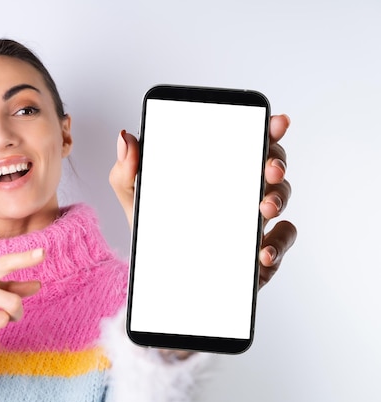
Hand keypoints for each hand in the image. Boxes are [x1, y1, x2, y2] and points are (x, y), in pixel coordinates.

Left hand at [109, 115, 296, 287]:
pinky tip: (263, 252)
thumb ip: (126, 171)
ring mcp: (252, 220)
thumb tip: (125, 138)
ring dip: (278, 199)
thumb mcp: (136, 199)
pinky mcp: (258, 251)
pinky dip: (278, 244)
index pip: (245, 140)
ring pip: (280, 199)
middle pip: (271, 165)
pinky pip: (281, 242)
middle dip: (277, 161)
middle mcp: (240, 190)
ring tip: (264, 208)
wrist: (155, 275)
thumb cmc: (155, 229)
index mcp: (216, 170)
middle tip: (270, 168)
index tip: (276, 121)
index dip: (266, 127)